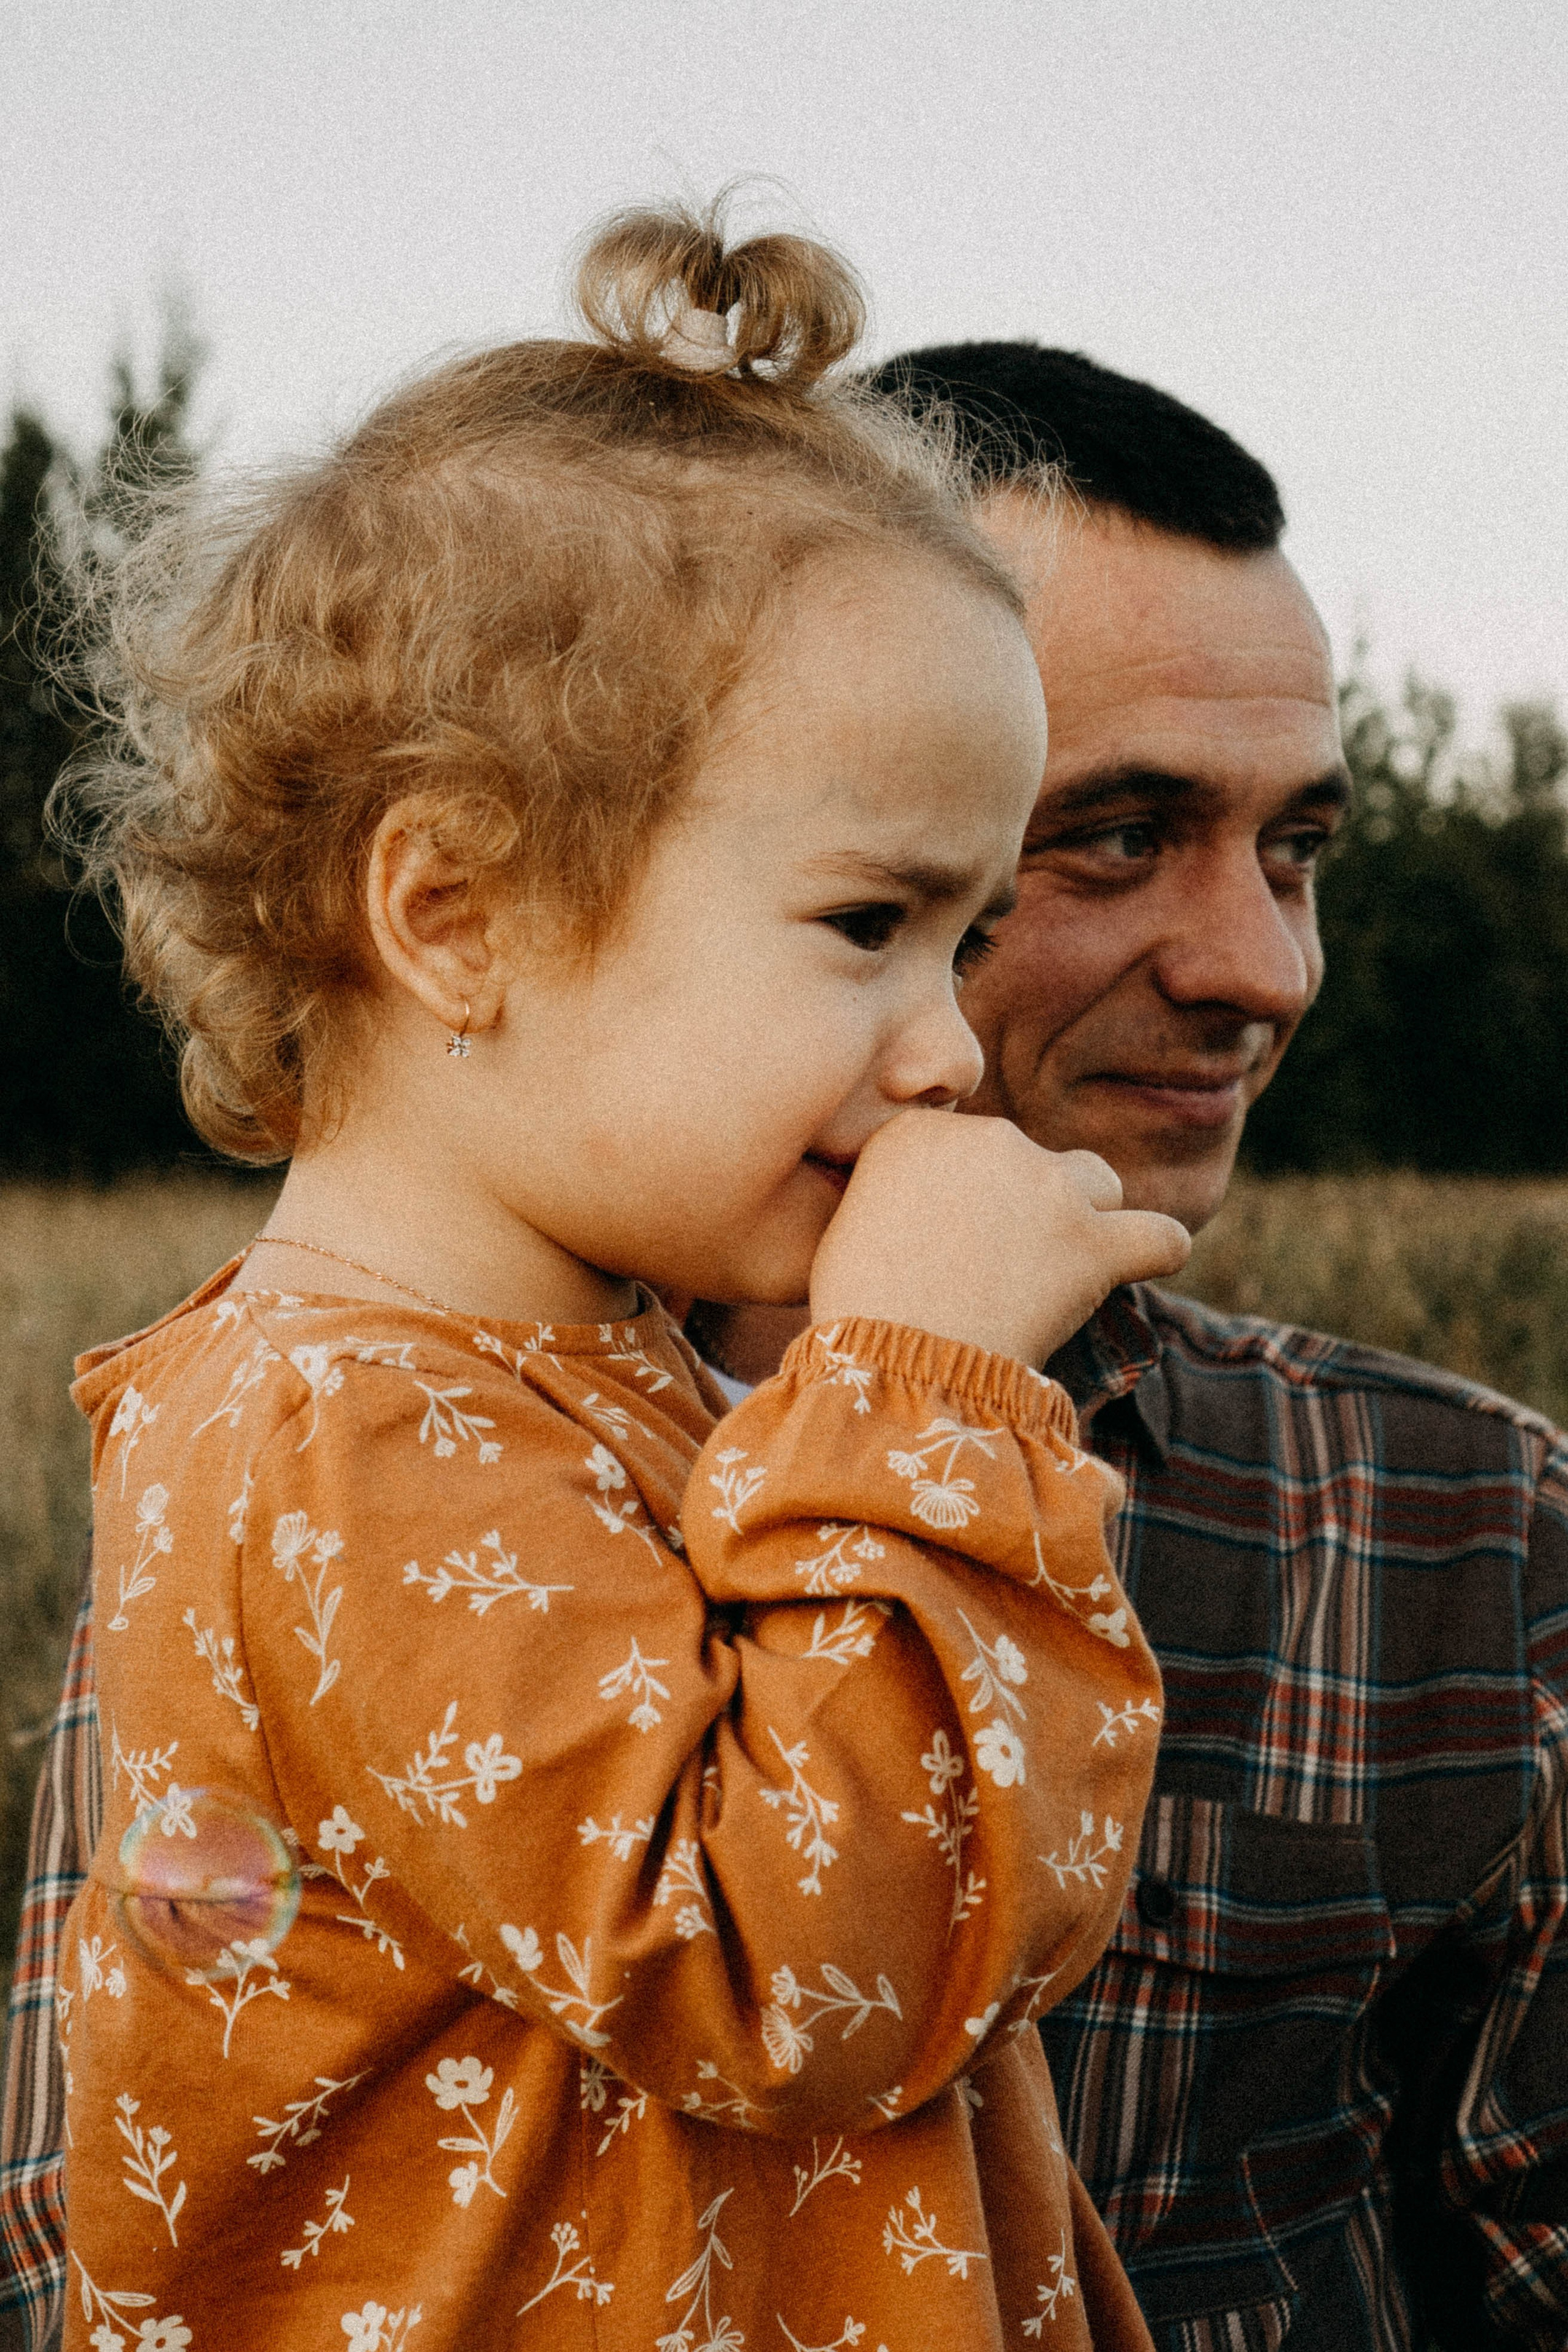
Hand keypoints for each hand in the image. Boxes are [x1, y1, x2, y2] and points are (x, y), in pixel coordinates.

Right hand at [809, 1108, 1190, 1364]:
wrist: (890, 1369)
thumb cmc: (858, 1313)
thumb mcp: (850, 1228)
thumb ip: (896, 1193)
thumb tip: (932, 1208)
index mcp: (919, 1133)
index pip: (968, 1146)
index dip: (966, 1195)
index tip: (949, 1242)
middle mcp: (988, 1140)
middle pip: (1032, 1161)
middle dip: (1024, 1207)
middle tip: (996, 1273)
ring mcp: (1048, 1187)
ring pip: (1098, 1184)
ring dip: (1086, 1219)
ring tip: (1057, 1276)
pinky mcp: (1094, 1243)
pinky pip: (1161, 1236)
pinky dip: (1155, 1251)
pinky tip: (1143, 1264)